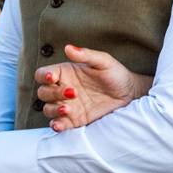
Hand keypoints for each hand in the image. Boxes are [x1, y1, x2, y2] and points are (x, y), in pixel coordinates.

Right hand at [35, 45, 150, 130]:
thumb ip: (86, 55)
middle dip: (53, 93)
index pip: (43, 74)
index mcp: (64, 73)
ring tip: (69, 109)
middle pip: (43, 93)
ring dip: (54, 110)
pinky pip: (58, 124)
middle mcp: (61, 89)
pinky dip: (56, 125)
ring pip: (48, 109)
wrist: (129, 94)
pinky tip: (60, 125)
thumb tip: (68, 48)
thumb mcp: (104, 62)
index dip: (43, 76)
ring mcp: (66, 105)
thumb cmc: (115, 74)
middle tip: (73, 92)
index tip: (53, 77)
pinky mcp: (73, 120)